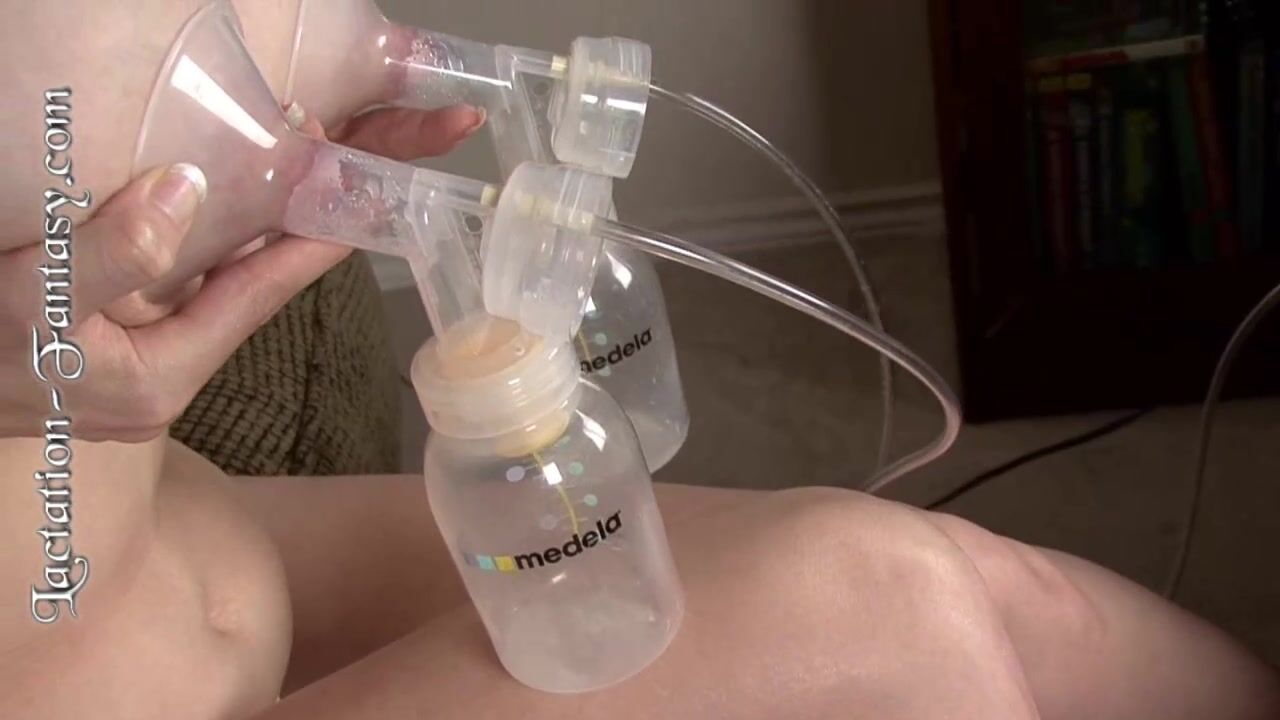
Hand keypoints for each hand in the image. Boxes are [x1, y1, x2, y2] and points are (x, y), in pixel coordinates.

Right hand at [0, 104, 484, 441]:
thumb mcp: (31, 302)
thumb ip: (111, 253)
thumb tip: (185, 188)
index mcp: (160, 380)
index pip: (255, 300)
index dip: (308, 246)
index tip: (356, 199)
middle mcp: (163, 377)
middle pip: (246, 290)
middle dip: (290, 228)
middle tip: (332, 169)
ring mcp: (138, 362)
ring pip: (213, 286)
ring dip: (249, 229)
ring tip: (292, 172)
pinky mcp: (113, 344)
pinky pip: (175, 285)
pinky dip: (202, 242)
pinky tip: (218, 200)